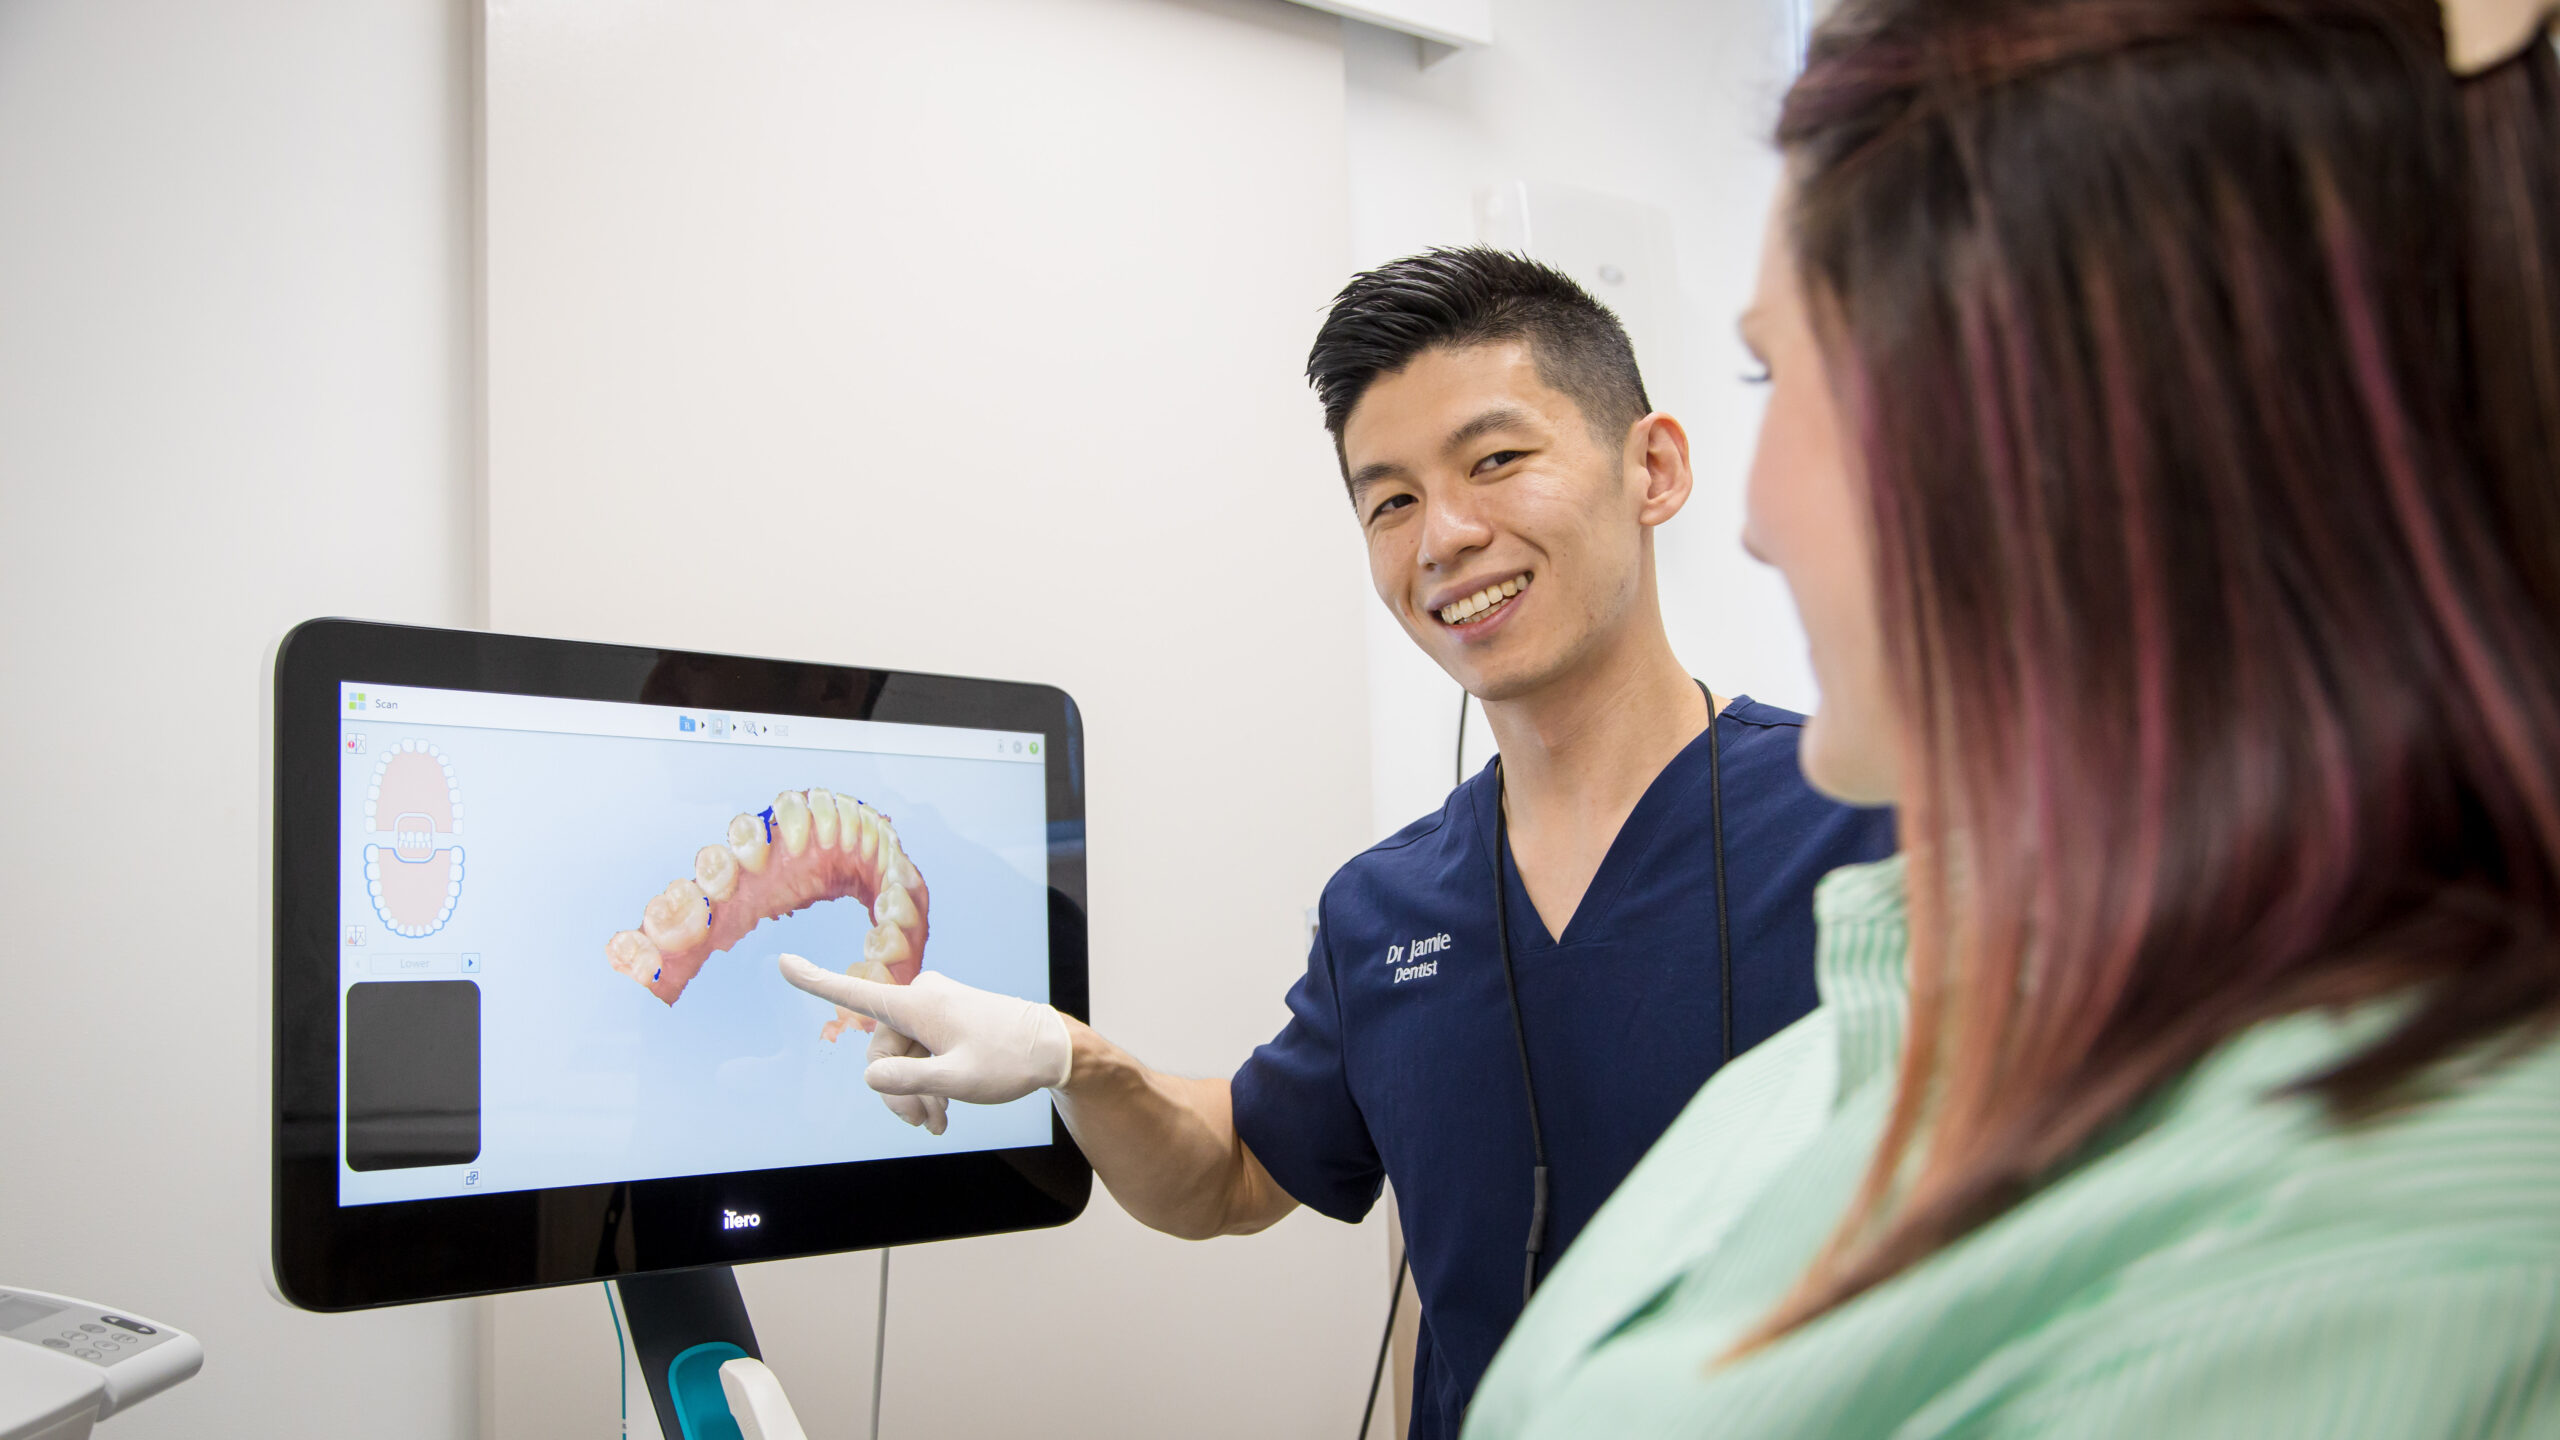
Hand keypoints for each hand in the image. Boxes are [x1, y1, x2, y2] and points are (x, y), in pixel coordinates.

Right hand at [778, 957, 1070, 1135]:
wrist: (1053, 1049)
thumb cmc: (1009, 1061)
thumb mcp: (957, 1080)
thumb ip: (909, 1081)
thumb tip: (869, 1078)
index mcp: (918, 1005)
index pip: (856, 995)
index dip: (816, 982)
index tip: (783, 961)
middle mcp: (921, 1000)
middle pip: (881, 1052)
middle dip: (897, 1091)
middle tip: (924, 1124)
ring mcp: (933, 1009)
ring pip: (900, 1059)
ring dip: (914, 1094)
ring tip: (940, 1123)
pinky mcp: (944, 1021)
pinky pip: (919, 1054)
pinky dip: (927, 1082)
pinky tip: (943, 1111)